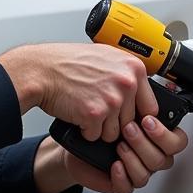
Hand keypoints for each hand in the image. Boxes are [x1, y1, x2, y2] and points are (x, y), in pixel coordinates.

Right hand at [0, 42, 158, 142]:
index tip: (128, 117)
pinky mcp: (95, 114)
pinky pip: (96, 135)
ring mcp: (112, 99)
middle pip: (132, 122)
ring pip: (114, 133)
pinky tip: (77, 113)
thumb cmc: (68, 63)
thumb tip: (142, 90)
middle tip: (98, 109)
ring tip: (86, 109)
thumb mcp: (106, 57)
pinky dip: (85, 130)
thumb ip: (127, 73)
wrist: (41, 70)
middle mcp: (127, 83)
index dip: (137, 115)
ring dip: (99, 128)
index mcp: (134, 68)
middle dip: (114, 122)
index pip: (151, 106)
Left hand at [63, 114, 188, 192]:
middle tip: (129, 128)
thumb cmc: (102, 123)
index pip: (177, 142)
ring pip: (148, 173)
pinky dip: (122, 176)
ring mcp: (137, 170)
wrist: (78, 140)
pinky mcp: (121, 183)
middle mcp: (149, 155)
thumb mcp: (123, 107)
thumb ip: (140, 103)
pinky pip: (128, 187)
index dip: (166, 134)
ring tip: (119, 145)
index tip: (147, 120)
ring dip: (134, 158)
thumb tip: (148, 92)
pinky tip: (115, 165)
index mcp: (156, 138)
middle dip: (145, 143)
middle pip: (164, 159)